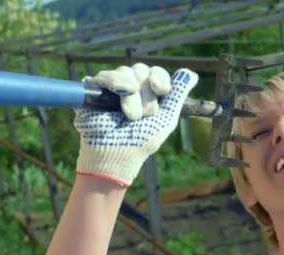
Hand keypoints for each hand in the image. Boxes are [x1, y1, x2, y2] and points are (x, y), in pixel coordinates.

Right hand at [73, 64, 197, 186]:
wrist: (118, 155)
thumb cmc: (141, 142)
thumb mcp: (166, 119)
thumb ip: (177, 95)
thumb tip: (190, 73)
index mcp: (146, 93)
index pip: (155, 71)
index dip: (160, 78)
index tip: (162, 91)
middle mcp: (128, 87)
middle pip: (141, 69)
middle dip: (146, 95)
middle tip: (142, 116)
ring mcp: (110, 89)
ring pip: (126, 72)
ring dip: (133, 96)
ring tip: (129, 116)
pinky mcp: (92, 91)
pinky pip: (104, 76)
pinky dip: (115, 82)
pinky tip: (121, 93)